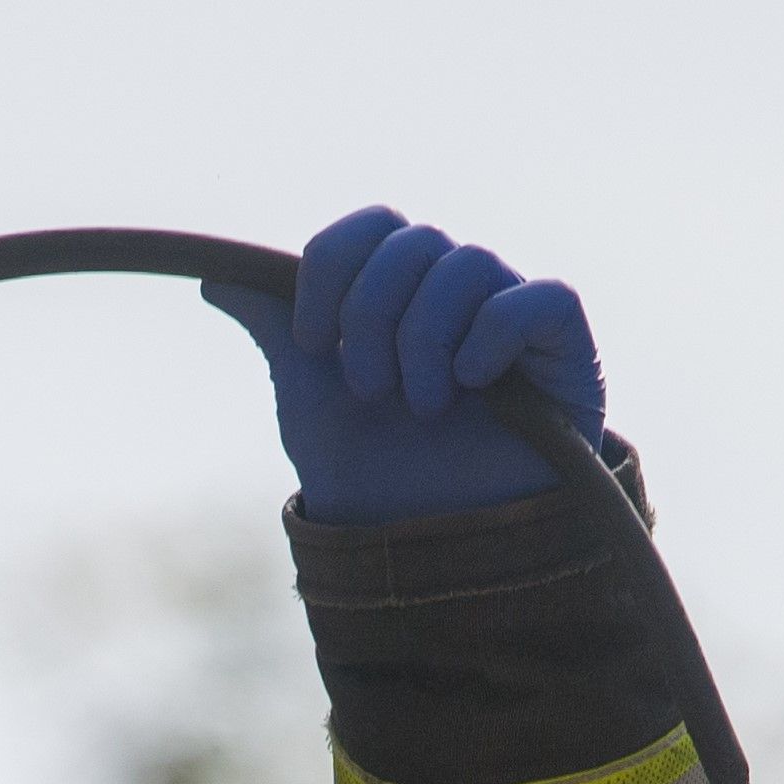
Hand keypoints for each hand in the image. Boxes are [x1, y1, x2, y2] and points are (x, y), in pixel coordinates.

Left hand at [218, 205, 603, 523]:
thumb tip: (216, 273)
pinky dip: (495, 335)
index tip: (310, 340)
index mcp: (400, 291)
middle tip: (368, 390)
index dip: (332, 265)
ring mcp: (514, 315)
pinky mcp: (567, 349)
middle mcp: (459, 291)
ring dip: (425, 338)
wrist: (431, 558)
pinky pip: (541, 297)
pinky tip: (475, 387)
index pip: (373, 225)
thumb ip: (276, 329)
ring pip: (469, 264)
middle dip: (372, 314)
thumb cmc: (377, 478)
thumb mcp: (310, 400)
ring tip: (422, 407)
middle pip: (414, 240)